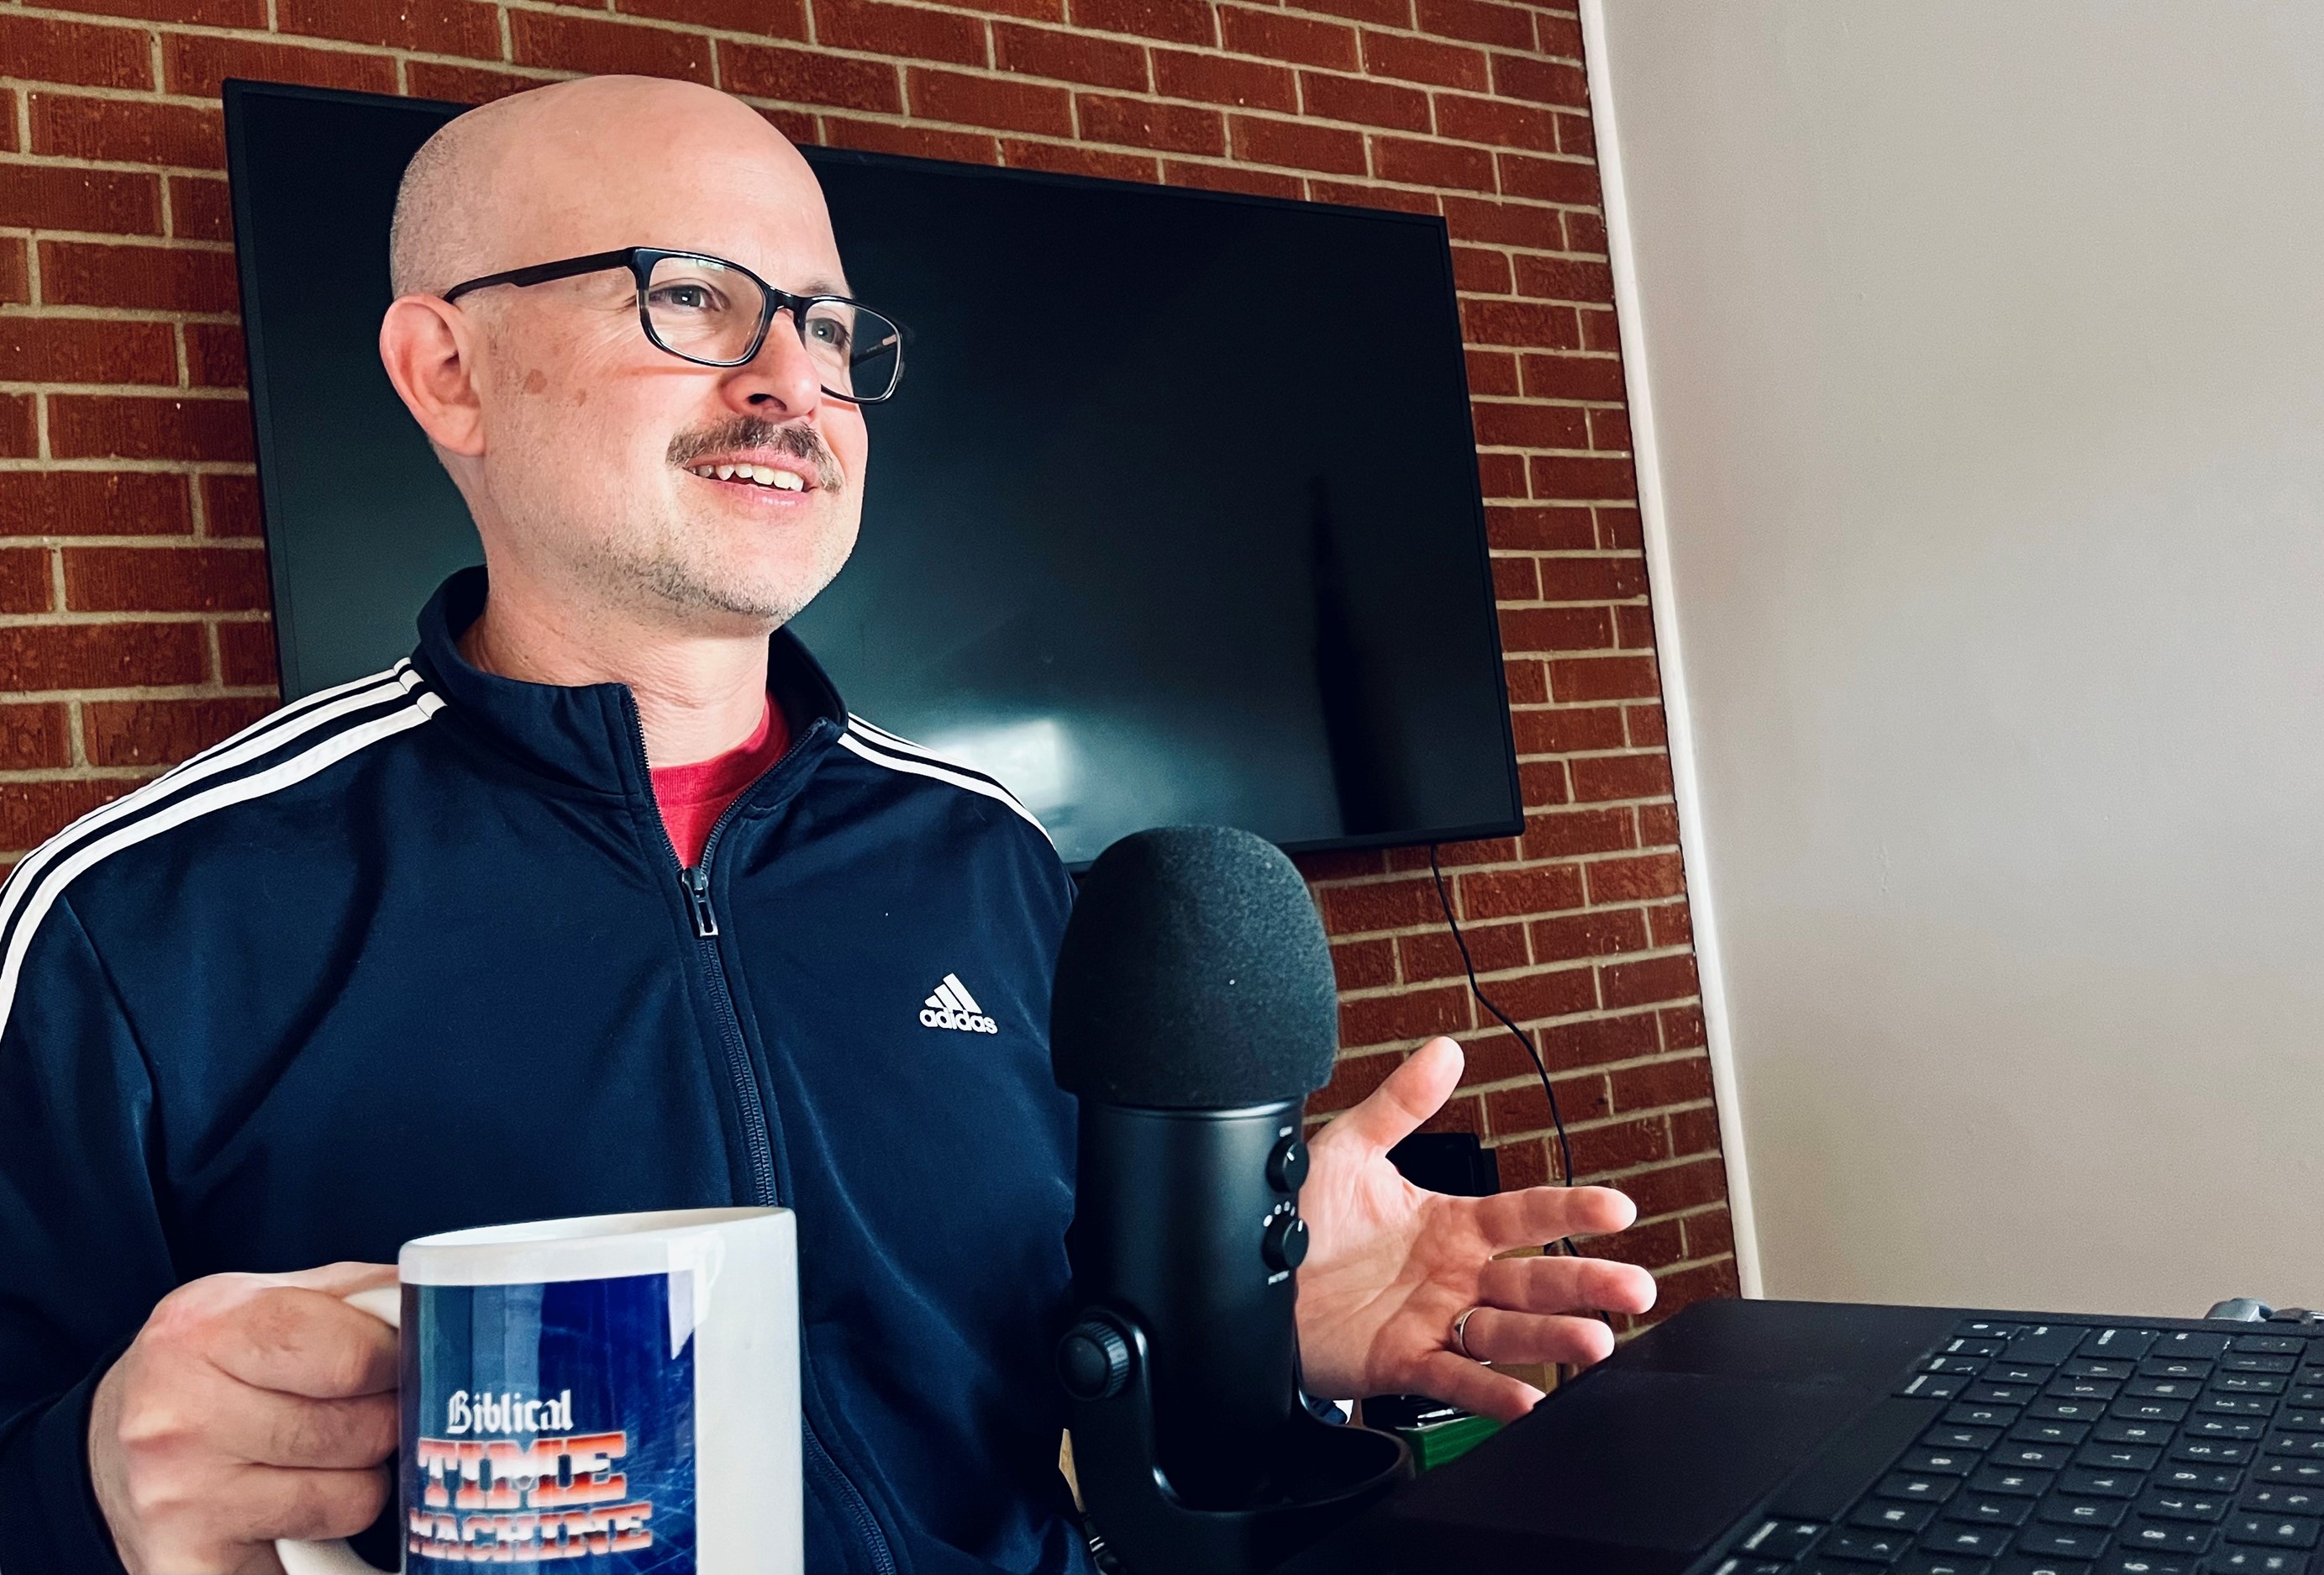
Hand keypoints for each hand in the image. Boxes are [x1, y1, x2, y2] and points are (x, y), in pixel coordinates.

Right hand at [88, 1262, 398, 1574]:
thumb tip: (440, 1307)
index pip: (353, 1359)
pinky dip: (324, 1535)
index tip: (397, 1364)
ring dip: (360, 1481)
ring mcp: (181, 1501)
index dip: (396, 1363)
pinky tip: (296, 1513)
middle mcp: (180, 1419)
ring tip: (321, 1459)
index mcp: (206, 1332)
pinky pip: (314, 1562)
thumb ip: (356, 1295)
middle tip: (363, 1413)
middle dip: (386, 1422)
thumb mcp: (265, 1298)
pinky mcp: (189, 1568)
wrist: (109, 1441)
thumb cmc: (211, 1361)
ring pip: (353, 1499)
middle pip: (362, 1432)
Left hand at [1294, 1037, 1657, 1421]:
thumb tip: (1445, 1051)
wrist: (1251, 1284)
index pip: (1525, 1214)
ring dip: (1552, 1339)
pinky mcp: (1404, 1364)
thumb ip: (1400, 1104)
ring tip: (1595, 1342)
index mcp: (1452, 1225)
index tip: (1618, 1209)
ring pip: (1507, 1332)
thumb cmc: (1304, 1222)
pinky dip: (1492, 1393)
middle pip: (1534, 1279)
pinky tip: (1527, 1400)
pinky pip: (1456, 1380)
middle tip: (1635, 1288)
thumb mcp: (1349, 1151)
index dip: (1571, 1209)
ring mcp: (1435, 1322)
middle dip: (1586, 1284)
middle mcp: (1455, 1276)